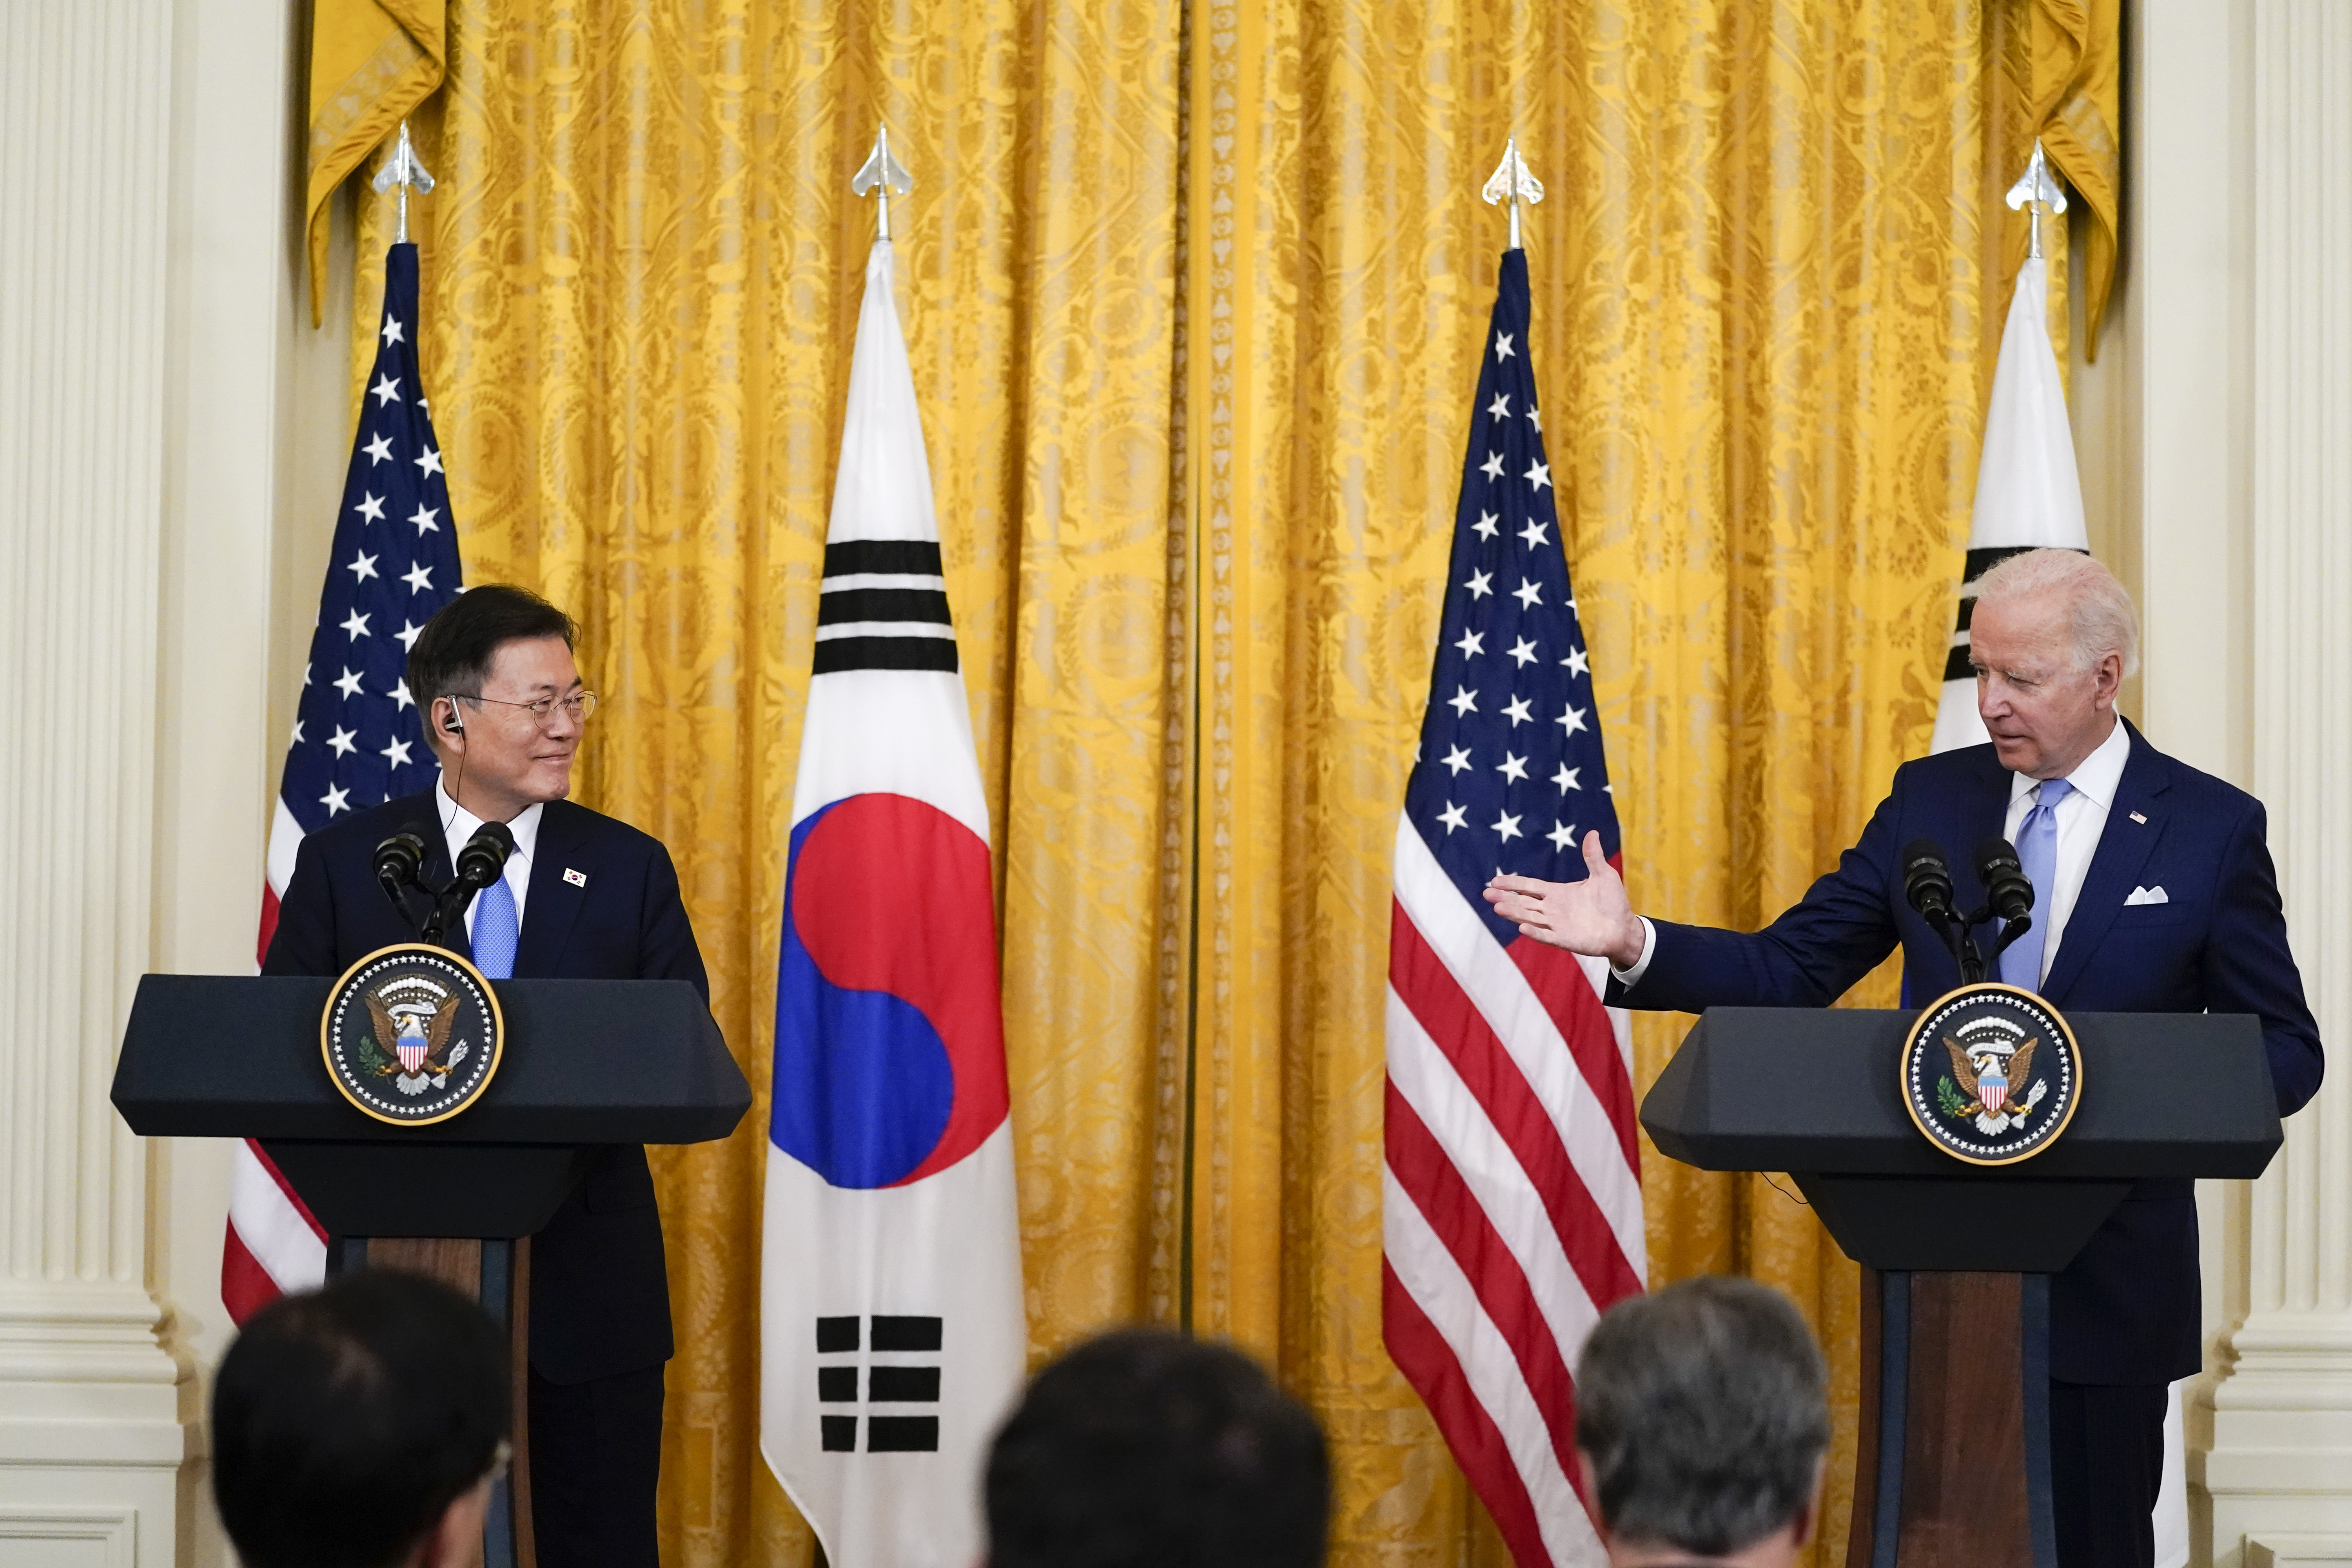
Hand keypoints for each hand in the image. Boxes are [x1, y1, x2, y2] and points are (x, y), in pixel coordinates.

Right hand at [1483, 831, 1645, 967]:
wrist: (1624, 928)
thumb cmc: (1613, 902)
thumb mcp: (1603, 875)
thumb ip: (1593, 856)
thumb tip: (1592, 832)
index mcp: (1558, 893)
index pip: (1530, 886)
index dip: (1513, 883)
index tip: (1495, 880)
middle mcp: (1553, 909)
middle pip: (1524, 902)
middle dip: (1505, 898)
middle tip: (1486, 893)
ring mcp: (1556, 925)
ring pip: (1530, 917)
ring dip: (1514, 913)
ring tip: (1497, 907)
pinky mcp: (1564, 939)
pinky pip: (1546, 936)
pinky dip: (1534, 932)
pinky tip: (1522, 927)